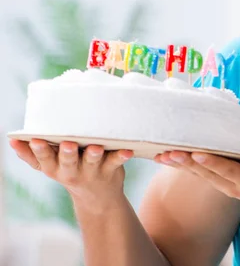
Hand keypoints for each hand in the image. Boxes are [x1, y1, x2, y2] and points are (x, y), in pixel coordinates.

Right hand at [9, 138, 132, 208]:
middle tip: (67, 144)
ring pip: (92, 161)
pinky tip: (127, 151)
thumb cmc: (71, 170)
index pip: (43, 160)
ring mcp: (91, 172)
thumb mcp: (51, 167)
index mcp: (54, 169)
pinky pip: (116, 162)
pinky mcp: (109, 170)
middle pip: (67, 162)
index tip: (35, 140)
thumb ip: (33, 155)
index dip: (38, 151)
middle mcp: (72, 172)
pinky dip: (121, 156)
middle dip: (66, 153)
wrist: (98, 198)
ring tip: (96, 147)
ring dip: (93, 154)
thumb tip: (12, 140)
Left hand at [155, 148, 239, 216]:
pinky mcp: (222, 183)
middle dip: (187, 162)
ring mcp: (225, 186)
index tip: (196, 153)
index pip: (226, 169)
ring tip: (161, 155)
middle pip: (206, 173)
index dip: (211, 161)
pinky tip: (171, 159)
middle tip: (168, 152)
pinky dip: (185, 166)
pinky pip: (201, 174)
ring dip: (180, 165)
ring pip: (200, 175)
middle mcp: (232, 185)